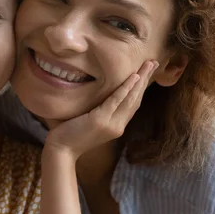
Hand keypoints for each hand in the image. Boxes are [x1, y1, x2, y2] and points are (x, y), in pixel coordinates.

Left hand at [44, 60, 158, 159]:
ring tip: (149, 64)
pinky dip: (126, 88)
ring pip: (130, 98)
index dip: (141, 88)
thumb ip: (97, 111)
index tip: (147, 73)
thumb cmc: (68, 135)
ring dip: (141, 79)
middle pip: (136, 99)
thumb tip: (96, 94)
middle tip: (154, 62)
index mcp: (116, 126)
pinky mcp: (100, 120)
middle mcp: (117, 125)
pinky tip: (134, 77)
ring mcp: (111, 124)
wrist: (61, 151)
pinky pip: (116, 101)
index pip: (133, 104)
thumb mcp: (88, 122)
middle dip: (145, 79)